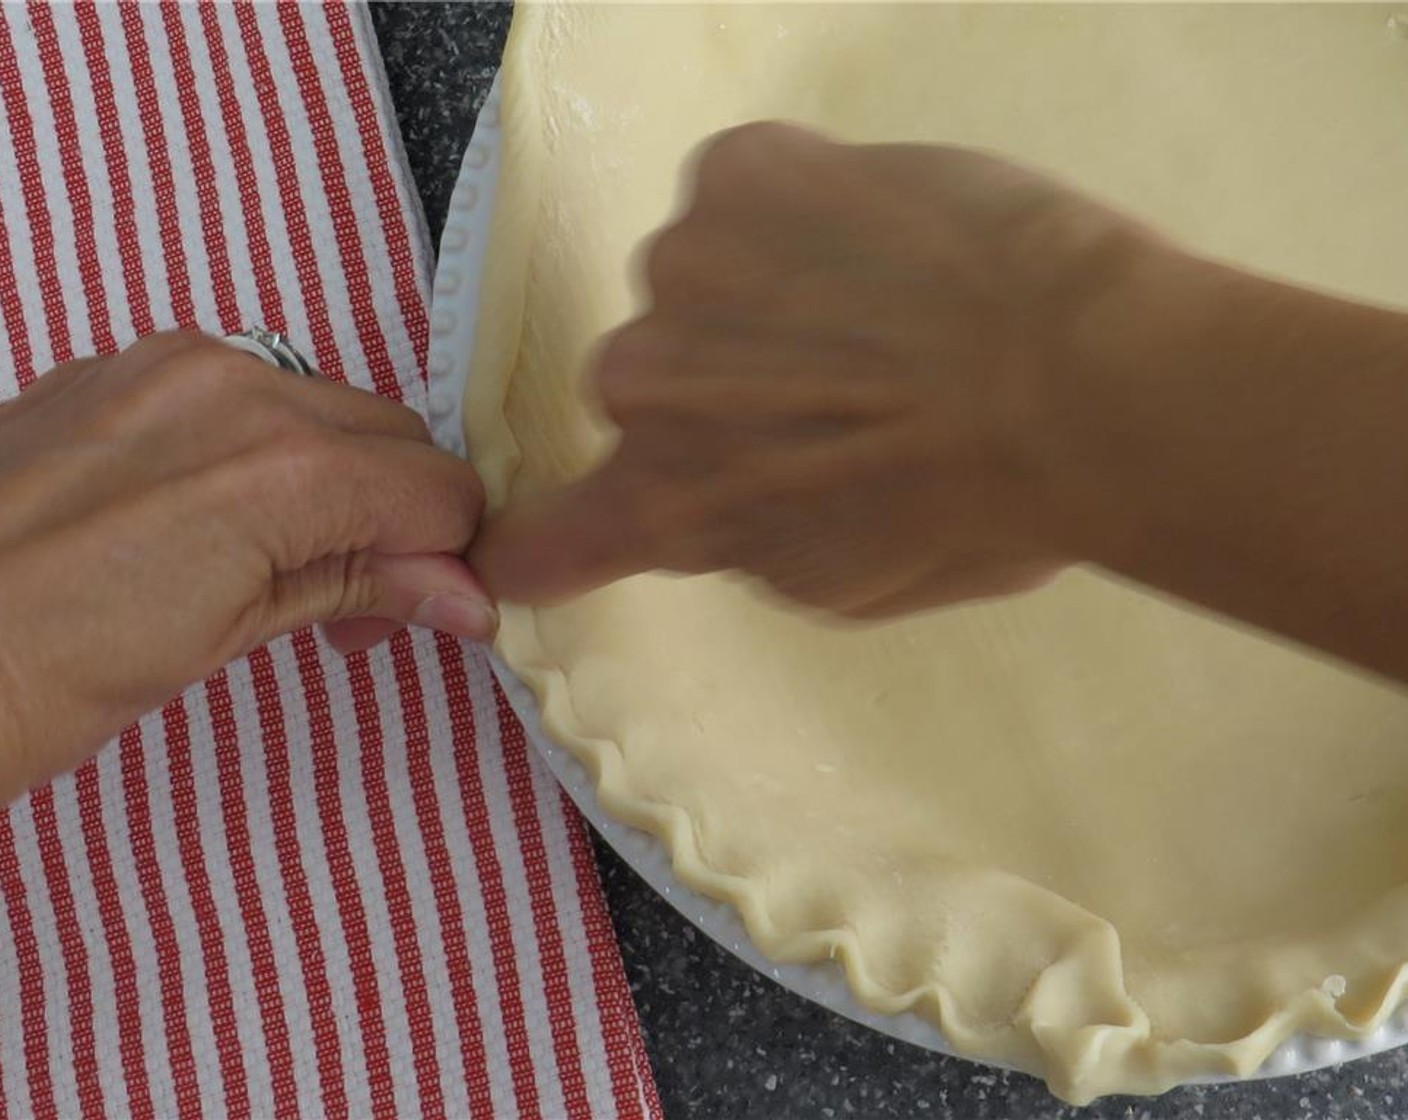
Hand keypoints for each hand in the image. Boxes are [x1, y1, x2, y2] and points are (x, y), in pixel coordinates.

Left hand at [0, 332, 493, 795]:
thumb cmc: (25, 677)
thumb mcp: (221, 642)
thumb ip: (357, 589)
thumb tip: (463, 598)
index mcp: (278, 465)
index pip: (439, 488)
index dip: (455, 555)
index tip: (439, 608)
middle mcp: (236, 384)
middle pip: (395, 438)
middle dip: (403, 518)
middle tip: (362, 607)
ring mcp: (169, 362)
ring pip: (327, 409)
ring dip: (340, 484)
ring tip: (288, 573)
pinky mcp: (119, 367)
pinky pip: (247, 393)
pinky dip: (268, 452)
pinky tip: (223, 524)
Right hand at [473, 122, 1155, 614]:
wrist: (1081, 384)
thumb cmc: (985, 512)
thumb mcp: (847, 578)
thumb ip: (753, 537)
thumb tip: (735, 495)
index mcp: (670, 505)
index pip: (547, 536)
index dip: (541, 538)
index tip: (530, 543)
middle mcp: (641, 387)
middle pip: (648, 383)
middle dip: (715, 389)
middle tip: (833, 389)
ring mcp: (681, 268)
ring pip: (702, 283)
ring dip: (762, 294)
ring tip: (879, 310)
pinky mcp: (737, 171)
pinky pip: (744, 194)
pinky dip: (799, 213)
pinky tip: (882, 241)